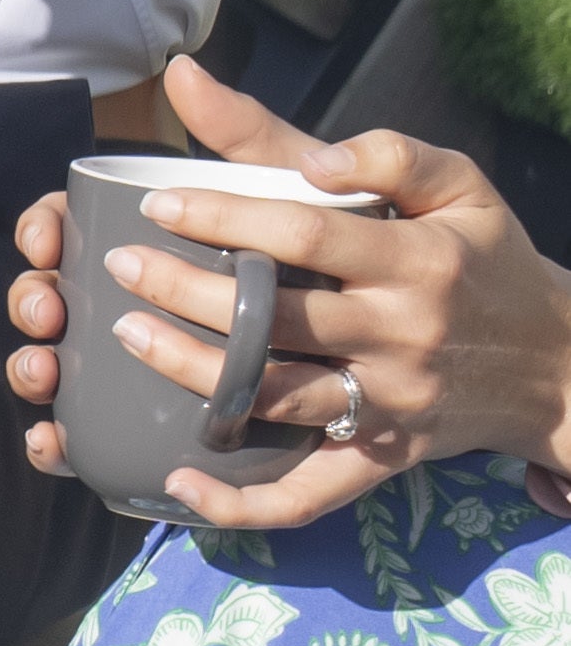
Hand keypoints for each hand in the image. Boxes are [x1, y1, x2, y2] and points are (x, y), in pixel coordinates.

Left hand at [10, 47, 570, 522]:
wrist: (559, 363)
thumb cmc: (484, 259)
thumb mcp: (455, 187)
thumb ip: (377, 149)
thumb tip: (307, 143)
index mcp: (416, 261)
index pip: (304, 234)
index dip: (222, 216)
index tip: (157, 203)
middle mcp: (403, 337)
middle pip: (276, 317)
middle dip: (185, 291)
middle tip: (119, 266)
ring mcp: (392, 406)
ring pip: (276, 396)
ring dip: (190, 371)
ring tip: (123, 336)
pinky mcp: (385, 459)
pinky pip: (309, 494)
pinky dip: (242, 502)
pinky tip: (177, 485)